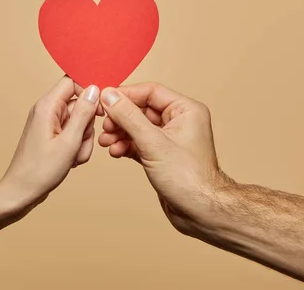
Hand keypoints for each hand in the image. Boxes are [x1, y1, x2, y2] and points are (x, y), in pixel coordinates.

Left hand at [0, 76, 100, 217]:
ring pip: (79, 122)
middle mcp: (46, 111)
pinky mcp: (52, 136)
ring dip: (82, 140)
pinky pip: (73, 134)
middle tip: (78, 144)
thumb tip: (95, 89)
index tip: (100, 110)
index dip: (89, 93)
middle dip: (86, 126)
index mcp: (47, 106)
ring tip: (72, 156)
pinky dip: (76, 147)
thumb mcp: (69, 142)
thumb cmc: (40, 171)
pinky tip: (70, 160)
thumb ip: (83, 113)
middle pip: (80, 105)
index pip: (72, 81)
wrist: (21, 193)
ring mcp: (49, 124)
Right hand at [98, 82, 232, 235]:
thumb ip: (129, 117)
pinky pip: (139, 142)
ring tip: (106, 142)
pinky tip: (116, 152)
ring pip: (138, 127)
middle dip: (120, 118)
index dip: (125, 95)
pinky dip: (126, 145)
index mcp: (186, 110)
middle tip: (105, 126)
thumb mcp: (153, 143)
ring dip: (120, 133)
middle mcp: (179, 121)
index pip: (150, 92)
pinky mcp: (162, 155)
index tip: (104, 100)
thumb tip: (109, 97)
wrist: (200, 212)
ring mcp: (170, 139)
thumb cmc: (188, 178)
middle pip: (141, 109)